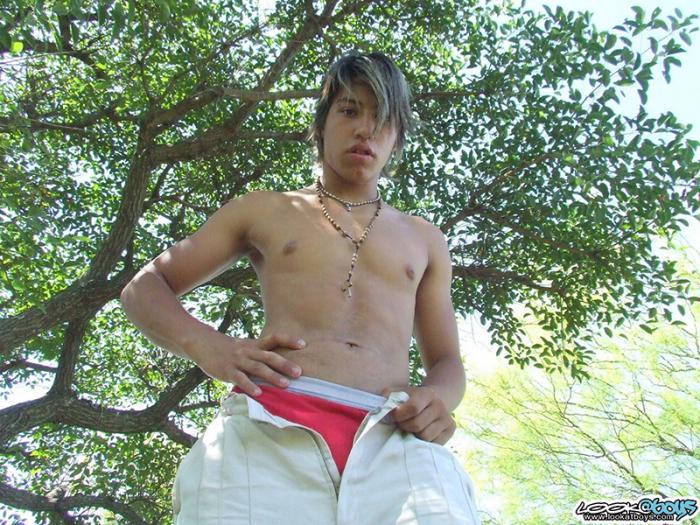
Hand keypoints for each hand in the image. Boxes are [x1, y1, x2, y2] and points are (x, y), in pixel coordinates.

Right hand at [188, 331, 304, 396]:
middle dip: (285, 364)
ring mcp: (238, 361)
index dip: (288, 340)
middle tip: (299, 373)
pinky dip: (250, 386)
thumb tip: (282, 364)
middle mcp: (248, 351)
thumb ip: (261, 354)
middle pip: (269, 356)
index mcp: (255, 345)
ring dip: (272, 376)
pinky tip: (259, 393)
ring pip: (257, 368)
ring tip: (286, 385)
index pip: (274, 338)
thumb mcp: (246, 347)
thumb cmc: (230, 350)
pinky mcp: (227, 371)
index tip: (303, 344)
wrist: (203, 344)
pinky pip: (240, 379)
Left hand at [381, 385, 455, 444]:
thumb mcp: (400, 392)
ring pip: (425, 436)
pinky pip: (433, 443)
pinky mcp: (451, 430)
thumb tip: (379, 408)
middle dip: (404, 427)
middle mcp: (440, 405)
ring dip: (414, 435)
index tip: (393, 417)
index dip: (399, 415)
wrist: (436, 400)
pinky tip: (420, 433)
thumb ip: (388, 397)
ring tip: (410, 429)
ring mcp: (447, 418)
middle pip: (417, 425)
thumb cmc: (411, 399)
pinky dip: (423, 441)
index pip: (413, 408)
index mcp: (427, 393)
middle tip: (401, 424)